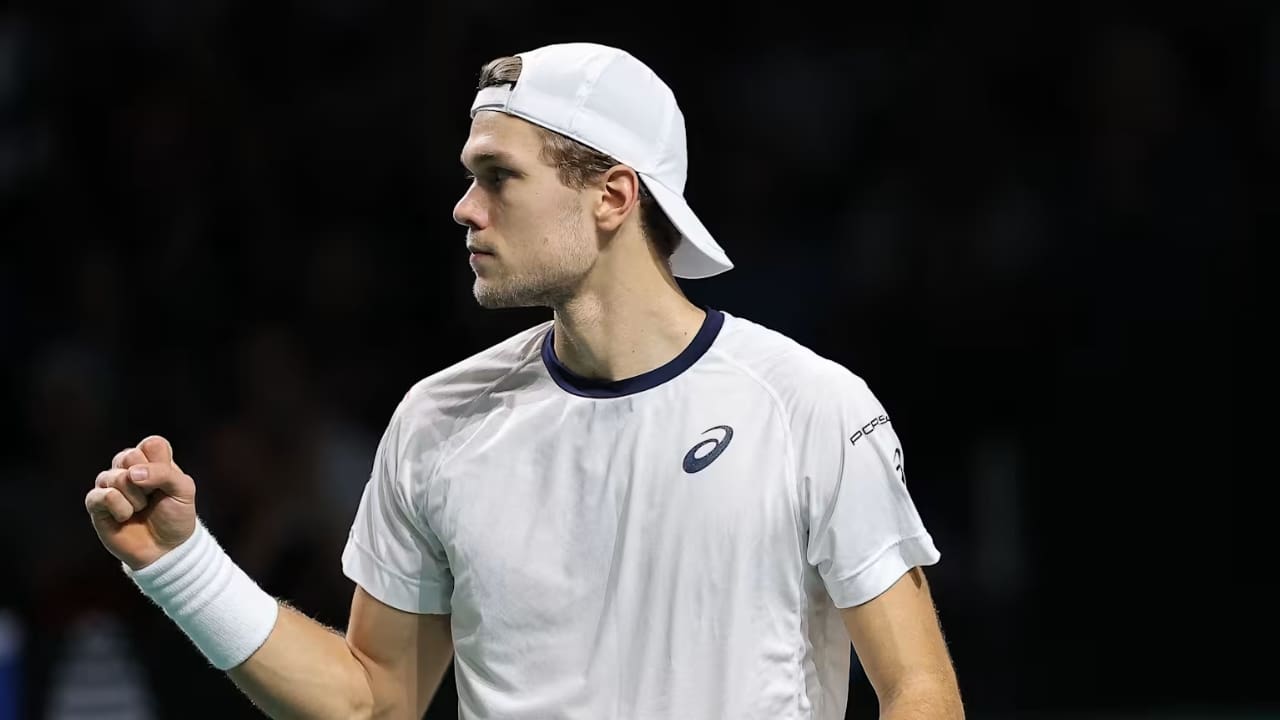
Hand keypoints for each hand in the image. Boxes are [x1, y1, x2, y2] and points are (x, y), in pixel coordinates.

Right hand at [85, 435, 197, 570]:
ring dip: (135, 498)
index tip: (167, 482)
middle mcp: (129, 468)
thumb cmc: (176, 516)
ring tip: (141, 509)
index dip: (160, 463)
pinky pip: (101, 495)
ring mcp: (111, 485)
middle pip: (129, 455)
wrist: (165, 549)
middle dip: (147, 481)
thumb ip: (164, 473)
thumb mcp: (184, 491)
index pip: (151, 443)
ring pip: (115, 476)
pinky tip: (125, 517)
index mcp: (152, 460)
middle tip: (153, 497)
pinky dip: (119, 508)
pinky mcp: (97, 503)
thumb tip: (131, 473)